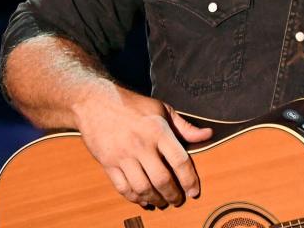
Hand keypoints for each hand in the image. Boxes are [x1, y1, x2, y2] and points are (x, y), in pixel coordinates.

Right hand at [74, 87, 212, 208]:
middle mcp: (141, 145)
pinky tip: (143, 200)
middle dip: (173, 195)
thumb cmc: (133, 105)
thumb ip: (185, 126)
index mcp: (158, 130)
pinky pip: (123, 188)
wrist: (95, 102)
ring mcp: (123, 155)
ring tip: (162, 202)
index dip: (189, 180)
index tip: (194, 192)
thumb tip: (208, 134)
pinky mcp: (108, 163)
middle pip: (162, 179)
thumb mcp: (162, 109)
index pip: (179, 160)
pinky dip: (135, 198)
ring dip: (155, 199)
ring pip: (142, 187)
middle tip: (178, 201)